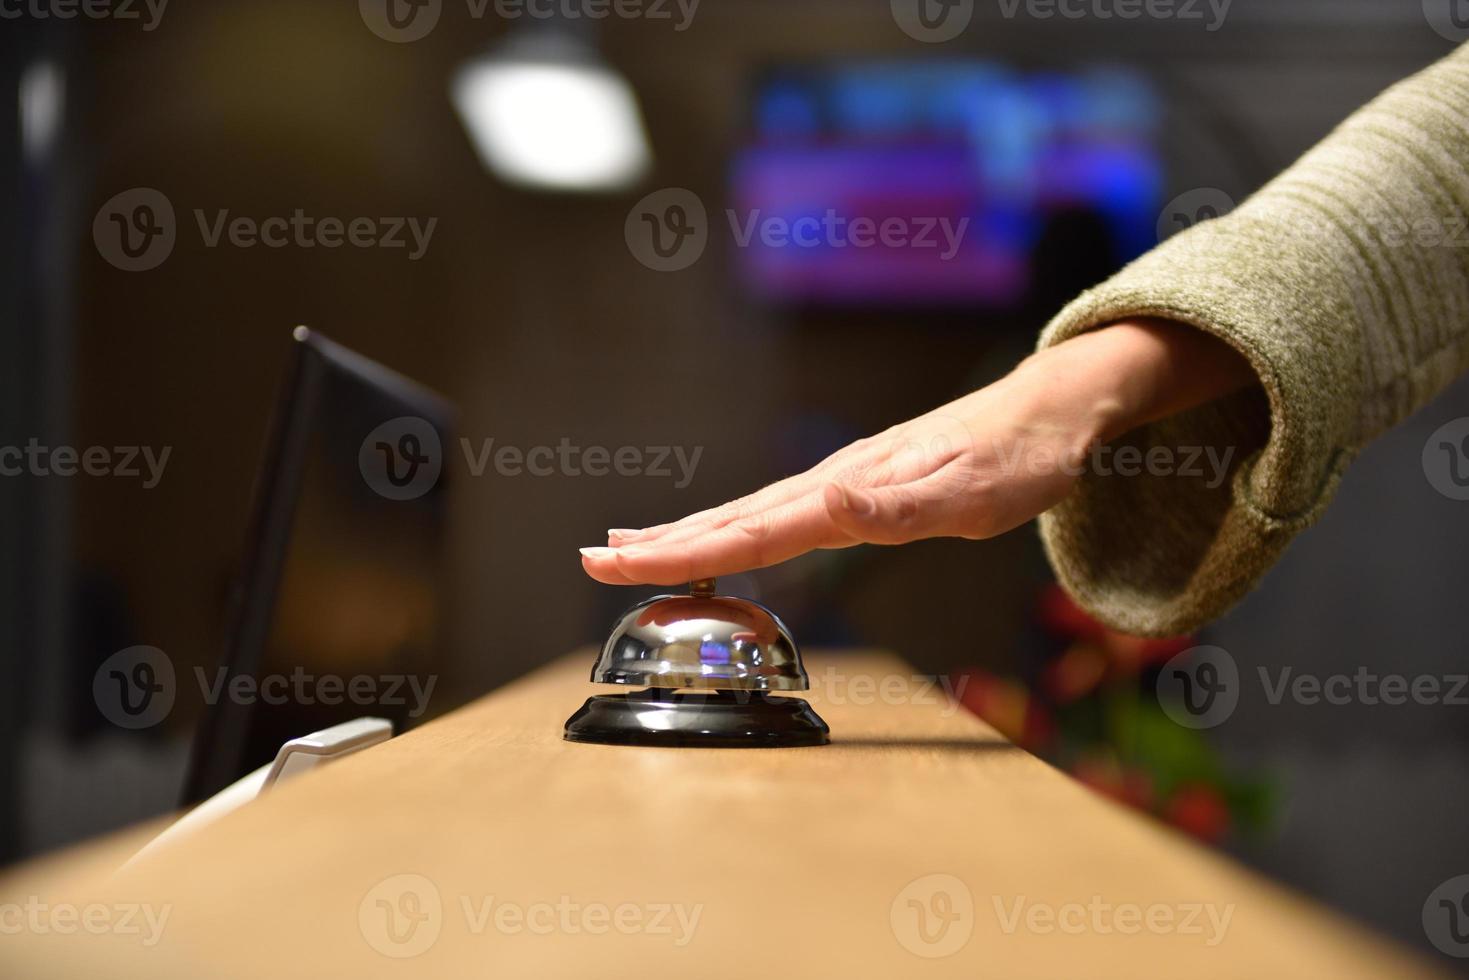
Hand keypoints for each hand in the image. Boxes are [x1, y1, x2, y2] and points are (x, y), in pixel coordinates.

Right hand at [580, 319, 1253, 585]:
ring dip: (684, 532)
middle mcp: (834, 480)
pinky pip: (775, 509)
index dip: (680, 553)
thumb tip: (824, 502)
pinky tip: (722, 530)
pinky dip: (730, 524)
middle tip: (591, 562)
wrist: (1051, 407)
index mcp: (851, 490)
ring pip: (746, 510)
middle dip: (659, 545)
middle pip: (731, 517)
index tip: (616, 565)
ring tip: (630, 546)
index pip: (750, 530)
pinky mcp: (855, 481)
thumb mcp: (976, 493)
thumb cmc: (1022, 457)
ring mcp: (841, 478)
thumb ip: (900, 508)